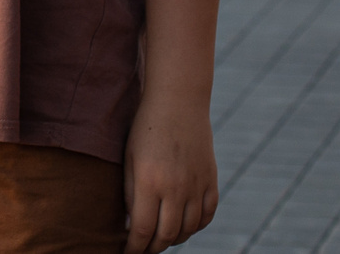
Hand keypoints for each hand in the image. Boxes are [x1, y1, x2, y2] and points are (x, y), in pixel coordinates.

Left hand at [123, 92, 217, 251]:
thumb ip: (131, 194)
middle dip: (153, 248)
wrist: (178, 102)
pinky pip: (207, 215)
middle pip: (167, 235)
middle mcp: (176, 188)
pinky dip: (196, 227)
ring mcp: (197, 185)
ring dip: (174, 239)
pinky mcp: (212, 180)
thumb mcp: (129, 159)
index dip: (135, 247)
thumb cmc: (145, 128)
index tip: (128, 253)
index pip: (143, 230)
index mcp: (150, 181)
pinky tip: (185, 226)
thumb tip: (132, 226)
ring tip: (161, 239)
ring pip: (189, 229)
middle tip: (143, 249)